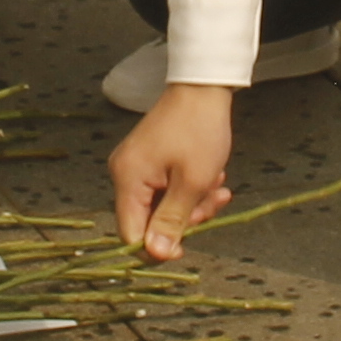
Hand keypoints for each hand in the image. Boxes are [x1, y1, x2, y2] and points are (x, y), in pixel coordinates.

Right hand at [110, 83, 236, 258]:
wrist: (203, 87)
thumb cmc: (199, 128)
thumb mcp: (192, 182)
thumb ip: (172, 221)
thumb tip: (156, 254)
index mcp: (127, 180)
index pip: (130, 233)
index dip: (157, 246)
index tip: (186, 245)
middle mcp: (124, 174)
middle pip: (148, 220)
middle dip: (184, 218)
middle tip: (211, 203)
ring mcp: (136, 166)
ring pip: (163, 205)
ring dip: (193, 202)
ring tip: (216, 185)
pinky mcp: (149, 160)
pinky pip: (167, 188)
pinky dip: (189, 188)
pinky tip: (210, 176)